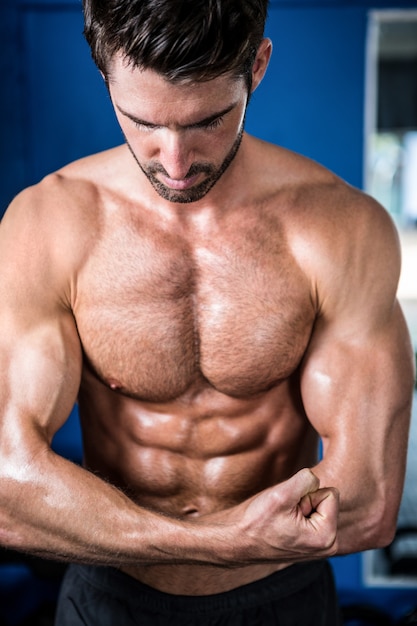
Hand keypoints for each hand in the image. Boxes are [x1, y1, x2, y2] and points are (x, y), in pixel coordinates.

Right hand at [209, 469, 338, 565]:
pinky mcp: (310, 542)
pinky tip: (282, 523)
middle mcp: (328, 545)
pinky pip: (311, 513)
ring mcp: (319, 545)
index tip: (288, 510)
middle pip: (327, 499)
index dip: (306, 494)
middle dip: (305, 500)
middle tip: (283, 514)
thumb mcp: (281, 494)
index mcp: (326, 537)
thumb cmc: (254, 522)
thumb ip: (306, 479)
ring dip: (299, 506)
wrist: (234, 540)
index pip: (331, 493)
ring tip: (281, 518)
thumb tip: (316, 478)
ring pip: (317, 505)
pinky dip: (296, 513)